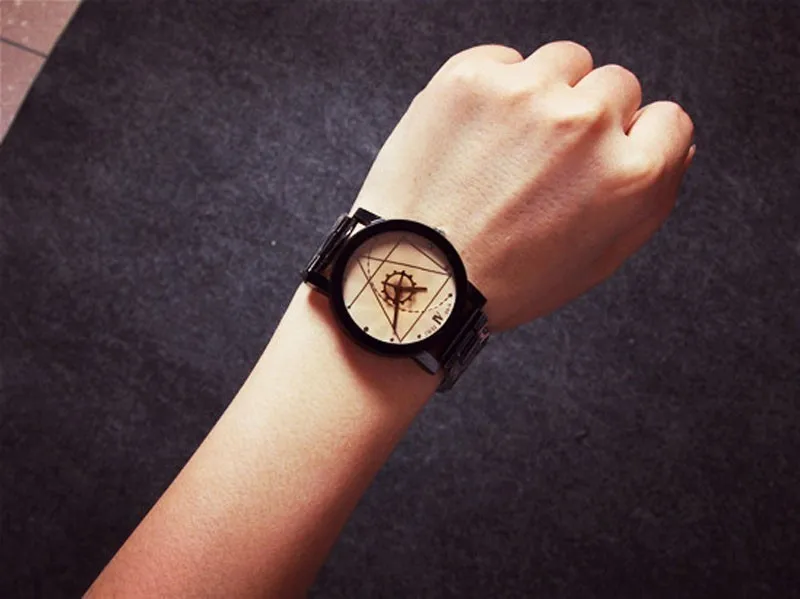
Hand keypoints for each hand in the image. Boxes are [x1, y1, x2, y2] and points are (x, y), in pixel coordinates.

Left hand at [354, 41, 694, 330]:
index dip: (636, 141)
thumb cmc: (505, 278)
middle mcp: (585, 124)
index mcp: (629, 175)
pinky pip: (507, 59)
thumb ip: (652, 195)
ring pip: (566, 61)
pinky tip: (477, 133)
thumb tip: (675, 143)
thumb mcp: (600, 257)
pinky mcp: (472, 76)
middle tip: (546, 162)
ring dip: (550, 93)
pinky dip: (497, 88)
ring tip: (511, 143)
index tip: (604, 156)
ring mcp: (527, 94)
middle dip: (591, 119)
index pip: (668, 119)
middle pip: (617, 85)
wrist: (418, 274)